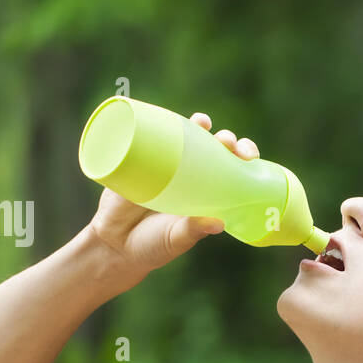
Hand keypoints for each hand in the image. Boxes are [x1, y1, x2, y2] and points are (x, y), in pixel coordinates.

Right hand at [83, 112, 260, 277]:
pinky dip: (162, 123)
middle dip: (226, 140)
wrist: (113, 245)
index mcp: (207, 193)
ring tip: (202, 122)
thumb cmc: (152, 245)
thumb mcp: (176, 239)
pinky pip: (152, 138)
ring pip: (187, 137)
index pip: (233, 169)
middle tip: (227, 142)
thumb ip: (194, 231)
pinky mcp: (139, 160)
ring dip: (198, 125)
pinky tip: (170, 118)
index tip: (249, 157)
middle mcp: (190, 175)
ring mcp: (165, 165)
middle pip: (215, 149)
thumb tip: (219, 223)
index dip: (244, 158)